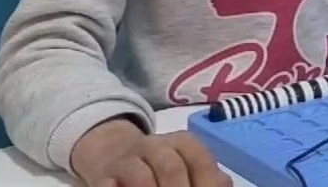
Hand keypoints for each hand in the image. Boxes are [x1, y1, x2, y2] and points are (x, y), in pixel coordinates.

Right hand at [71, 117, 229, 186]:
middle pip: (171, 169)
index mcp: (184, 143)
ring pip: (141, 176)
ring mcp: (129, 159)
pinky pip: (108, 184)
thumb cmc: (161, 168)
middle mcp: (156, 146)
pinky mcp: (105, 174)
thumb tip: (222, 186)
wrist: (115, 154)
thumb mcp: (189, 167)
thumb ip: (210, 178)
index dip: (205, 183)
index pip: (200, 161)